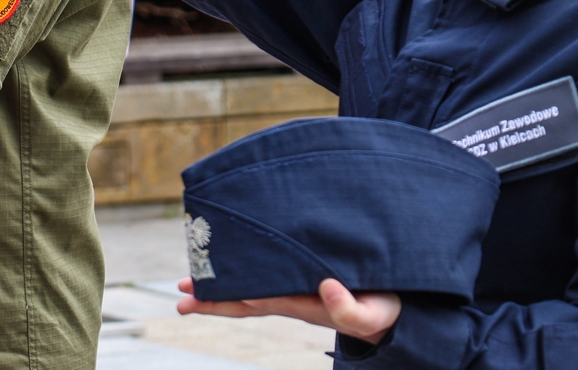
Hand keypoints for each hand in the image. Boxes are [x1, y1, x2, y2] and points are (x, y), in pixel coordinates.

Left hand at [176, 278, 400, 345]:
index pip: (259, 300)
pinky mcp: (302, 276)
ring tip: (188, 286)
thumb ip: (351, 309)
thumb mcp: (374, 314)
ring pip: (250, 288)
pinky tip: (230, 262)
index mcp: (304, 305)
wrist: (396, 311)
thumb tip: (324, 288)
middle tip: (181, 296)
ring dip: (220, 287)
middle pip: (245, 299)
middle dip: (212, 299)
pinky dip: (243, 269)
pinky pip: (265, 276)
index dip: (229, 297)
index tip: (200, 294)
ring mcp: (295, 290)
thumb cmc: (385, 311)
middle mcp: (293, 299)